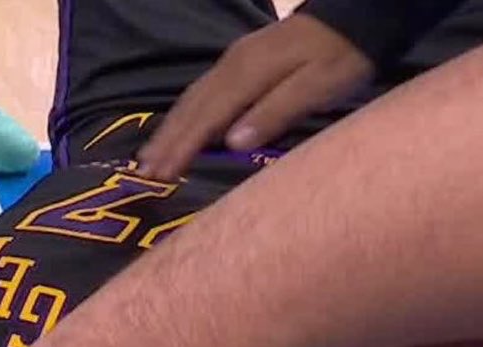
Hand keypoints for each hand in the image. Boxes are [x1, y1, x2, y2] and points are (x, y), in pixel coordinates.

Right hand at [137, 13, 374, 178]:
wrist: (358, 16)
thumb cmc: (342, 56)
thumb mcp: (317, 86)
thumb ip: (275, 112)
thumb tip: (233, 141)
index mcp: (247, 74)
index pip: (206, 118)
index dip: (181, 148)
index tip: (161, 176)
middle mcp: (232, 66)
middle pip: (190, 108)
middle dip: (166, 141)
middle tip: (143, 173)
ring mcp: (233, 62)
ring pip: (191, 99)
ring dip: (169, 128)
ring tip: (149, 156)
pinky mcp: (239, 62)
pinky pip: (201, 92)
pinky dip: (184, 114)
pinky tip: (177, 128)